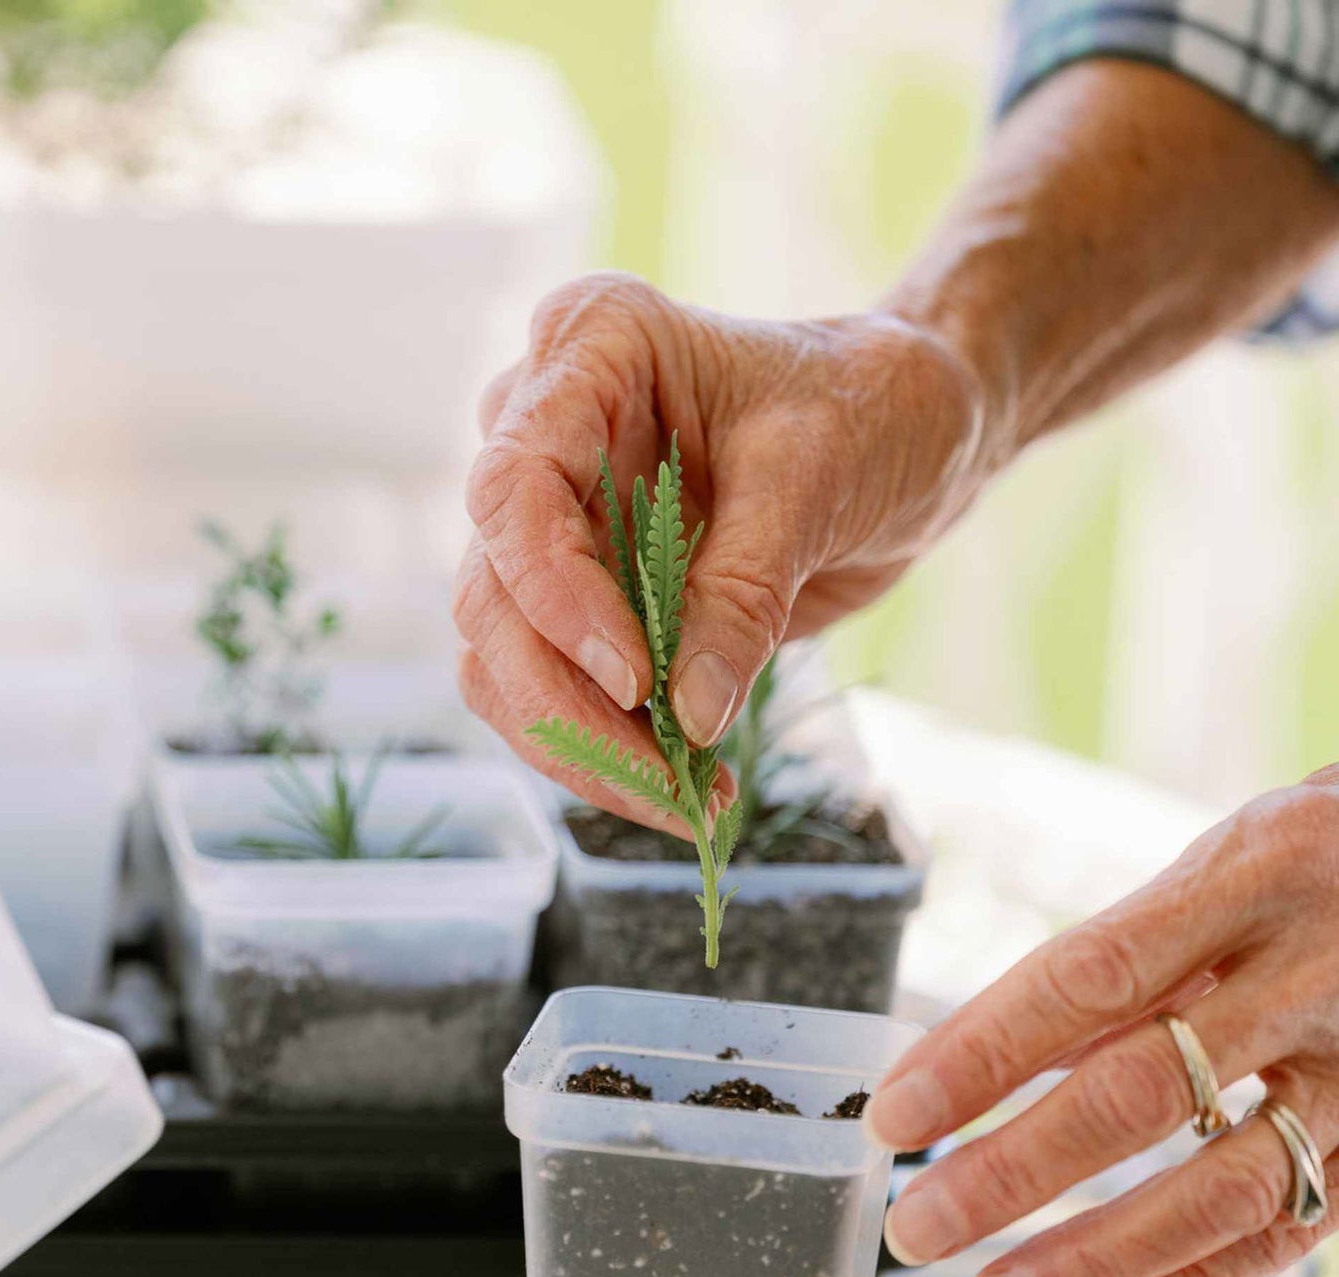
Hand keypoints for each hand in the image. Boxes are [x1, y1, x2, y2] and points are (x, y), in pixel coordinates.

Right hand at [453, 272, 986, 829]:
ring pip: (502, 655)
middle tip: (665, 784)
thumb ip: (743, 595)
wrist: (909, 430)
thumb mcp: (816, 483)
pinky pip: (549, 682)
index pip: (517, 490)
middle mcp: (545, 429)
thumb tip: (688, 718)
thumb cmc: (871, 409)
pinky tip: (678, 779)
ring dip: (577, 745)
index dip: (556, 598)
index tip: (636, 682)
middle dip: (567, 706)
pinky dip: (599, 745)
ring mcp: (558, 517)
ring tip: (682, 800)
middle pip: (493, 594)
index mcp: (590, 350)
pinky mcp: (583, 591)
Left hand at [867, 765, 1338, 1276]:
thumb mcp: (1212, 874)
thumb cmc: (1301, 869)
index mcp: (1249, 877)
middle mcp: (1311, 975)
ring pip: (1224, 1187)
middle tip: (918, 1225)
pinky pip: (1293, 1233)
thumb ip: (1118, 964)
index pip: (1088, 977)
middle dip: (1014, 1172)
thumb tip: (993, 1055)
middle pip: (1142, 1091)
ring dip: (1095, 1256)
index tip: (897, 1112)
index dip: (983, 1051)